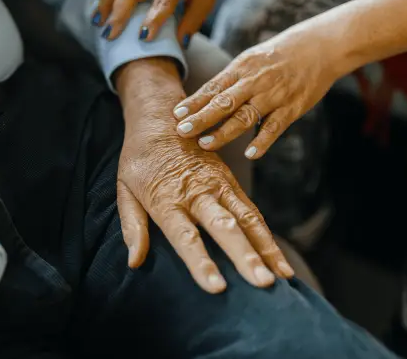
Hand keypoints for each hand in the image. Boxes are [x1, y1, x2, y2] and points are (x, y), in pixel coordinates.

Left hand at [116, 113, 294, 293]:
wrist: (161, 118)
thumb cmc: (139, 159)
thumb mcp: (124, 189)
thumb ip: (132, 226)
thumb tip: (134, 262)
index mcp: (166, 199)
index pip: (185, 236)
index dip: (201, 262)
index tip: (216, 287)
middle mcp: (196, 193)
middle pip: (224, 227)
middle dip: (244, 256)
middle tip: (262, 283)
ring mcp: (218, 186)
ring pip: (247, 219)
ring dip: (266, 248)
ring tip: (282, 276)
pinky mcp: (231, 182)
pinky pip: (253, 212)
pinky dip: (268, 237)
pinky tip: (279, 262)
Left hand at [172, 28, 338, 158]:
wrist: (320, 46)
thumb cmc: (278, 55)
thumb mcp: (250, 59)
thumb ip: (230, 80)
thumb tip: (202, 100)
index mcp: (241, 67)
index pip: (213, 86)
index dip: (194, 101)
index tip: (176, 113)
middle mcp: (255, 81)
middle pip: (224, 102)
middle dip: (201, 117)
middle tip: (182, 131)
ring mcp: (274, 95)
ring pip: (245, 116)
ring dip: (224, 132)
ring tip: (205, 144)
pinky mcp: (293, 107)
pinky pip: (275, 126)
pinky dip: (263, 141)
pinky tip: (251, 154)